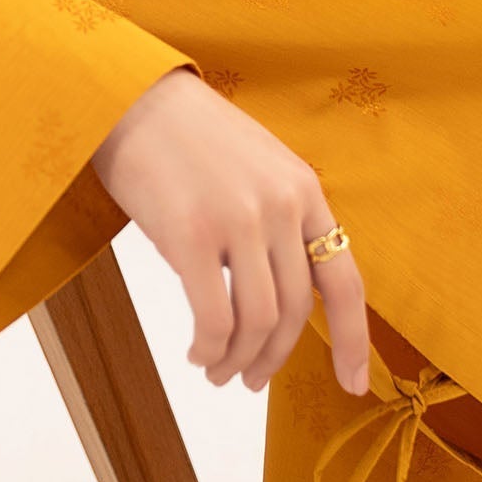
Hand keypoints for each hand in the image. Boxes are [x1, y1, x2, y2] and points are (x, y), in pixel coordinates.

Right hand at [89, 65, 370, 396]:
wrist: (127, 96)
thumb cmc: (186, 136)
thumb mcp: (255, 167)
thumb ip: (279, 220)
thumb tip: (284, 299)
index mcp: (303, 189)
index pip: (345, 282)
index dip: (354, 342)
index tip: (354, 385)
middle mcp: (280, 205)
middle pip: (294, 312)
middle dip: (273, 358)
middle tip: (251, 380)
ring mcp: (238, 220)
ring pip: (257, 323)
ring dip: (239, 361)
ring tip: (216, 371)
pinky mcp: (192, 235)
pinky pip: (215, 320)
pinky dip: (209, 349)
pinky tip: (196, 351)